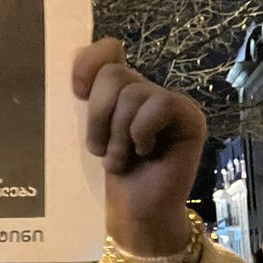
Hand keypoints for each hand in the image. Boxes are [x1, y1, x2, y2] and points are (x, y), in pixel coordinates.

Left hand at [73, 39, 206, 262]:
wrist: (135, 211)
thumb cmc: (107, 178)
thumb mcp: (88, 136)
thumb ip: (84, 105)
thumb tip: (74, 81)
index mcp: (117, 91)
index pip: (108, 50)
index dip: (88, 62)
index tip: (76, 93)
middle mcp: (144, 90)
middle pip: (112, 75)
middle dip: (98, 116)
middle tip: (100, 149)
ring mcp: (168, 102)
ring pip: (131, 94)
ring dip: (117, 134)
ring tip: (120, 160)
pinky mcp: (189, 117)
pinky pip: (159, 104)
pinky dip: (141, 132)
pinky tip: (144, 152)